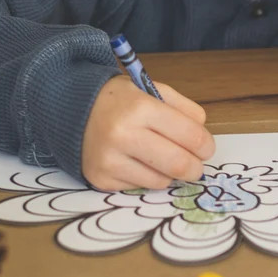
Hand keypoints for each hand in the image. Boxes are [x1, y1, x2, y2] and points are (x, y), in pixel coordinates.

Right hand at [81, 75, 215, 190]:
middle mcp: (123, 134)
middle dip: (195, 168)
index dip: (206, 145)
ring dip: (168, 173)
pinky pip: (139, 187)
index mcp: (141, 107)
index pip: (191, 136)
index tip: (206, 148)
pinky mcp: (101, 178)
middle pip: (179, 164)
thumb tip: (204, 138)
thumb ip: (185, 109)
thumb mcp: (153, 90)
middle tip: (195, 165)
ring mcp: (110, 159)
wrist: (71, 109)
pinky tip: (136, 161)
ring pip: (161, 181)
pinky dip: (145, 177)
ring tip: (161, 158)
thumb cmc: (120, 100)